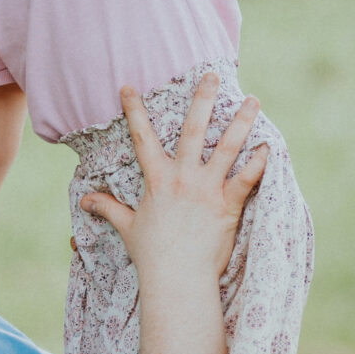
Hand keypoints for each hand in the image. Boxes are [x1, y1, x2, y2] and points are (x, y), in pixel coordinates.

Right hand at [79, 73, 264, 284]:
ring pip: (227, 147)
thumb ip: (109, 208)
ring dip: (241, 121)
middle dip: (202, 99)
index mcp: (157, 180)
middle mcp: (183, 178)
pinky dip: (259, 162)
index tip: (129, 86)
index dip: (134, 110)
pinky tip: (269, 146)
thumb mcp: (128, 227)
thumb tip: (85, 200)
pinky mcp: (228, 205)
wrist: (176, 278)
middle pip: (193, 130)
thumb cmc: (152, 254)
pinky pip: (248, 178)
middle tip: (210, 75)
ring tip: (253, 100)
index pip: (142, 138)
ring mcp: (207, 190)